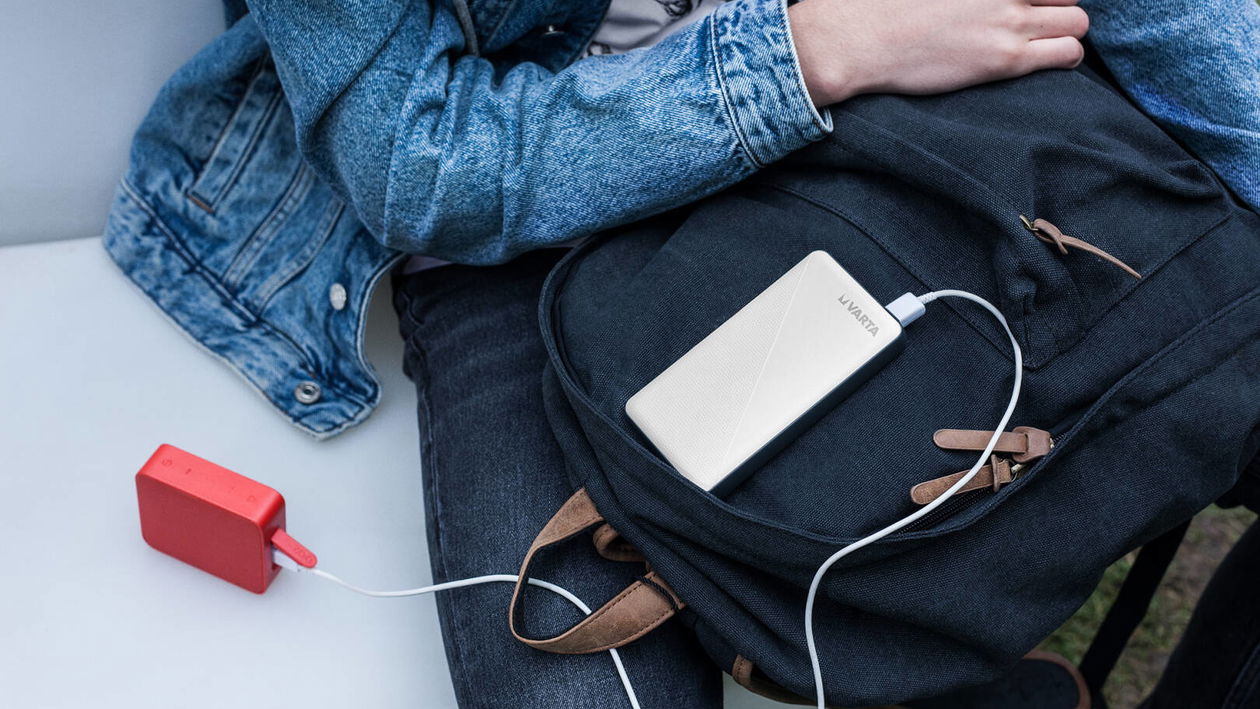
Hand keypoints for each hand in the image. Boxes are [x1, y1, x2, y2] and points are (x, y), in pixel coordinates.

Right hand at [789, 0, 1088, 105]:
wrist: (859, 40)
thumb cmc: (881, 7)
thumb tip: (968, 2)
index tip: (1030, 4)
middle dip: (1059, 6)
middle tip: (1037, 21)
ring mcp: (1008, 21)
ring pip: (1078, 22)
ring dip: (1067, 31)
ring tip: (1045, 42)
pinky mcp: (1004, 58)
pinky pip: (1067, 52)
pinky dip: (1066, 56)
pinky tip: (1047, 60)